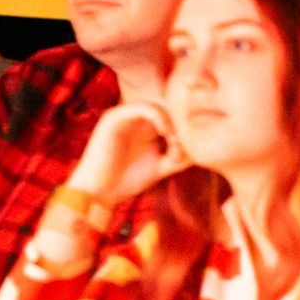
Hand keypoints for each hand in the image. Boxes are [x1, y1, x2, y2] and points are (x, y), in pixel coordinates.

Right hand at [64, 99, 189, 208]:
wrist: (98, 193)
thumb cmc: (126, 181)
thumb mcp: (160, 167)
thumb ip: (178, 156)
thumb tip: (201, 150)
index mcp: (145, 127)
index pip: (173, 116)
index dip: (186, 128)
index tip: (189, 150)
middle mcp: (135, 118)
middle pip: (168, 108)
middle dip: (181, 125)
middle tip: (185, 145)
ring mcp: (124, 115)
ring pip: (159, 105)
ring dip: (172, 123)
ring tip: (174, 143)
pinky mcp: (115, 117)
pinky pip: (144, 107)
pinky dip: (160, 118)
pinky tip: (165, 134)